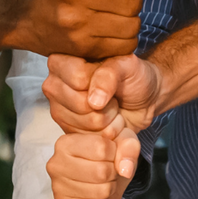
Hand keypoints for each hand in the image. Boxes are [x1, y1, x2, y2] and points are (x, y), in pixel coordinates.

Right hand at [13, 0, 159, 58]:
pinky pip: (122, 45)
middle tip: (120, 4)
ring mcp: (74, 20)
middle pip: (131, 1)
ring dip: (131, 23)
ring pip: (131, 24)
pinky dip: (125, 41)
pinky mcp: (78, 45)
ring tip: (118, 18)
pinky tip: (113, 34)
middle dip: (131, 4)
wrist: (22, 15)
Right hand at [44, 54, 162, 136]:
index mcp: (63, 59)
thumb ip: (109, 75)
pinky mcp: (66, 129)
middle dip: (104, 105)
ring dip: (107, 120)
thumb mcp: (127, 66)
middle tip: (112, 97)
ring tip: (112, 108)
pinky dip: (105, 133)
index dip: (100, 83)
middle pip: (80, 104)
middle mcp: (54, 84)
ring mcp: (58, 108)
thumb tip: (94, 102)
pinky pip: (88, 138)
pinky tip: (108, 122)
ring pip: (85, 123)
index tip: (111, 78)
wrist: (143, 100)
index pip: (78, 78)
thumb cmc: (133, 78)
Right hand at [46, 132, 135, 198]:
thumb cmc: (106, 158)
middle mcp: (56, 163)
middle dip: (113, 172)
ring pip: (102, 190)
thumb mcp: (120, 143)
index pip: (102, 147)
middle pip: (102, 170)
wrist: (97, 181)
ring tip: (103, 181)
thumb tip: (125, 170)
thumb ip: (128, 147)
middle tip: (107, 169)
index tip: (108, 154)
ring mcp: (58, 186)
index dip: (114, 152)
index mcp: (65, 142)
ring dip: (111, 187)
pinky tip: (98, 194)